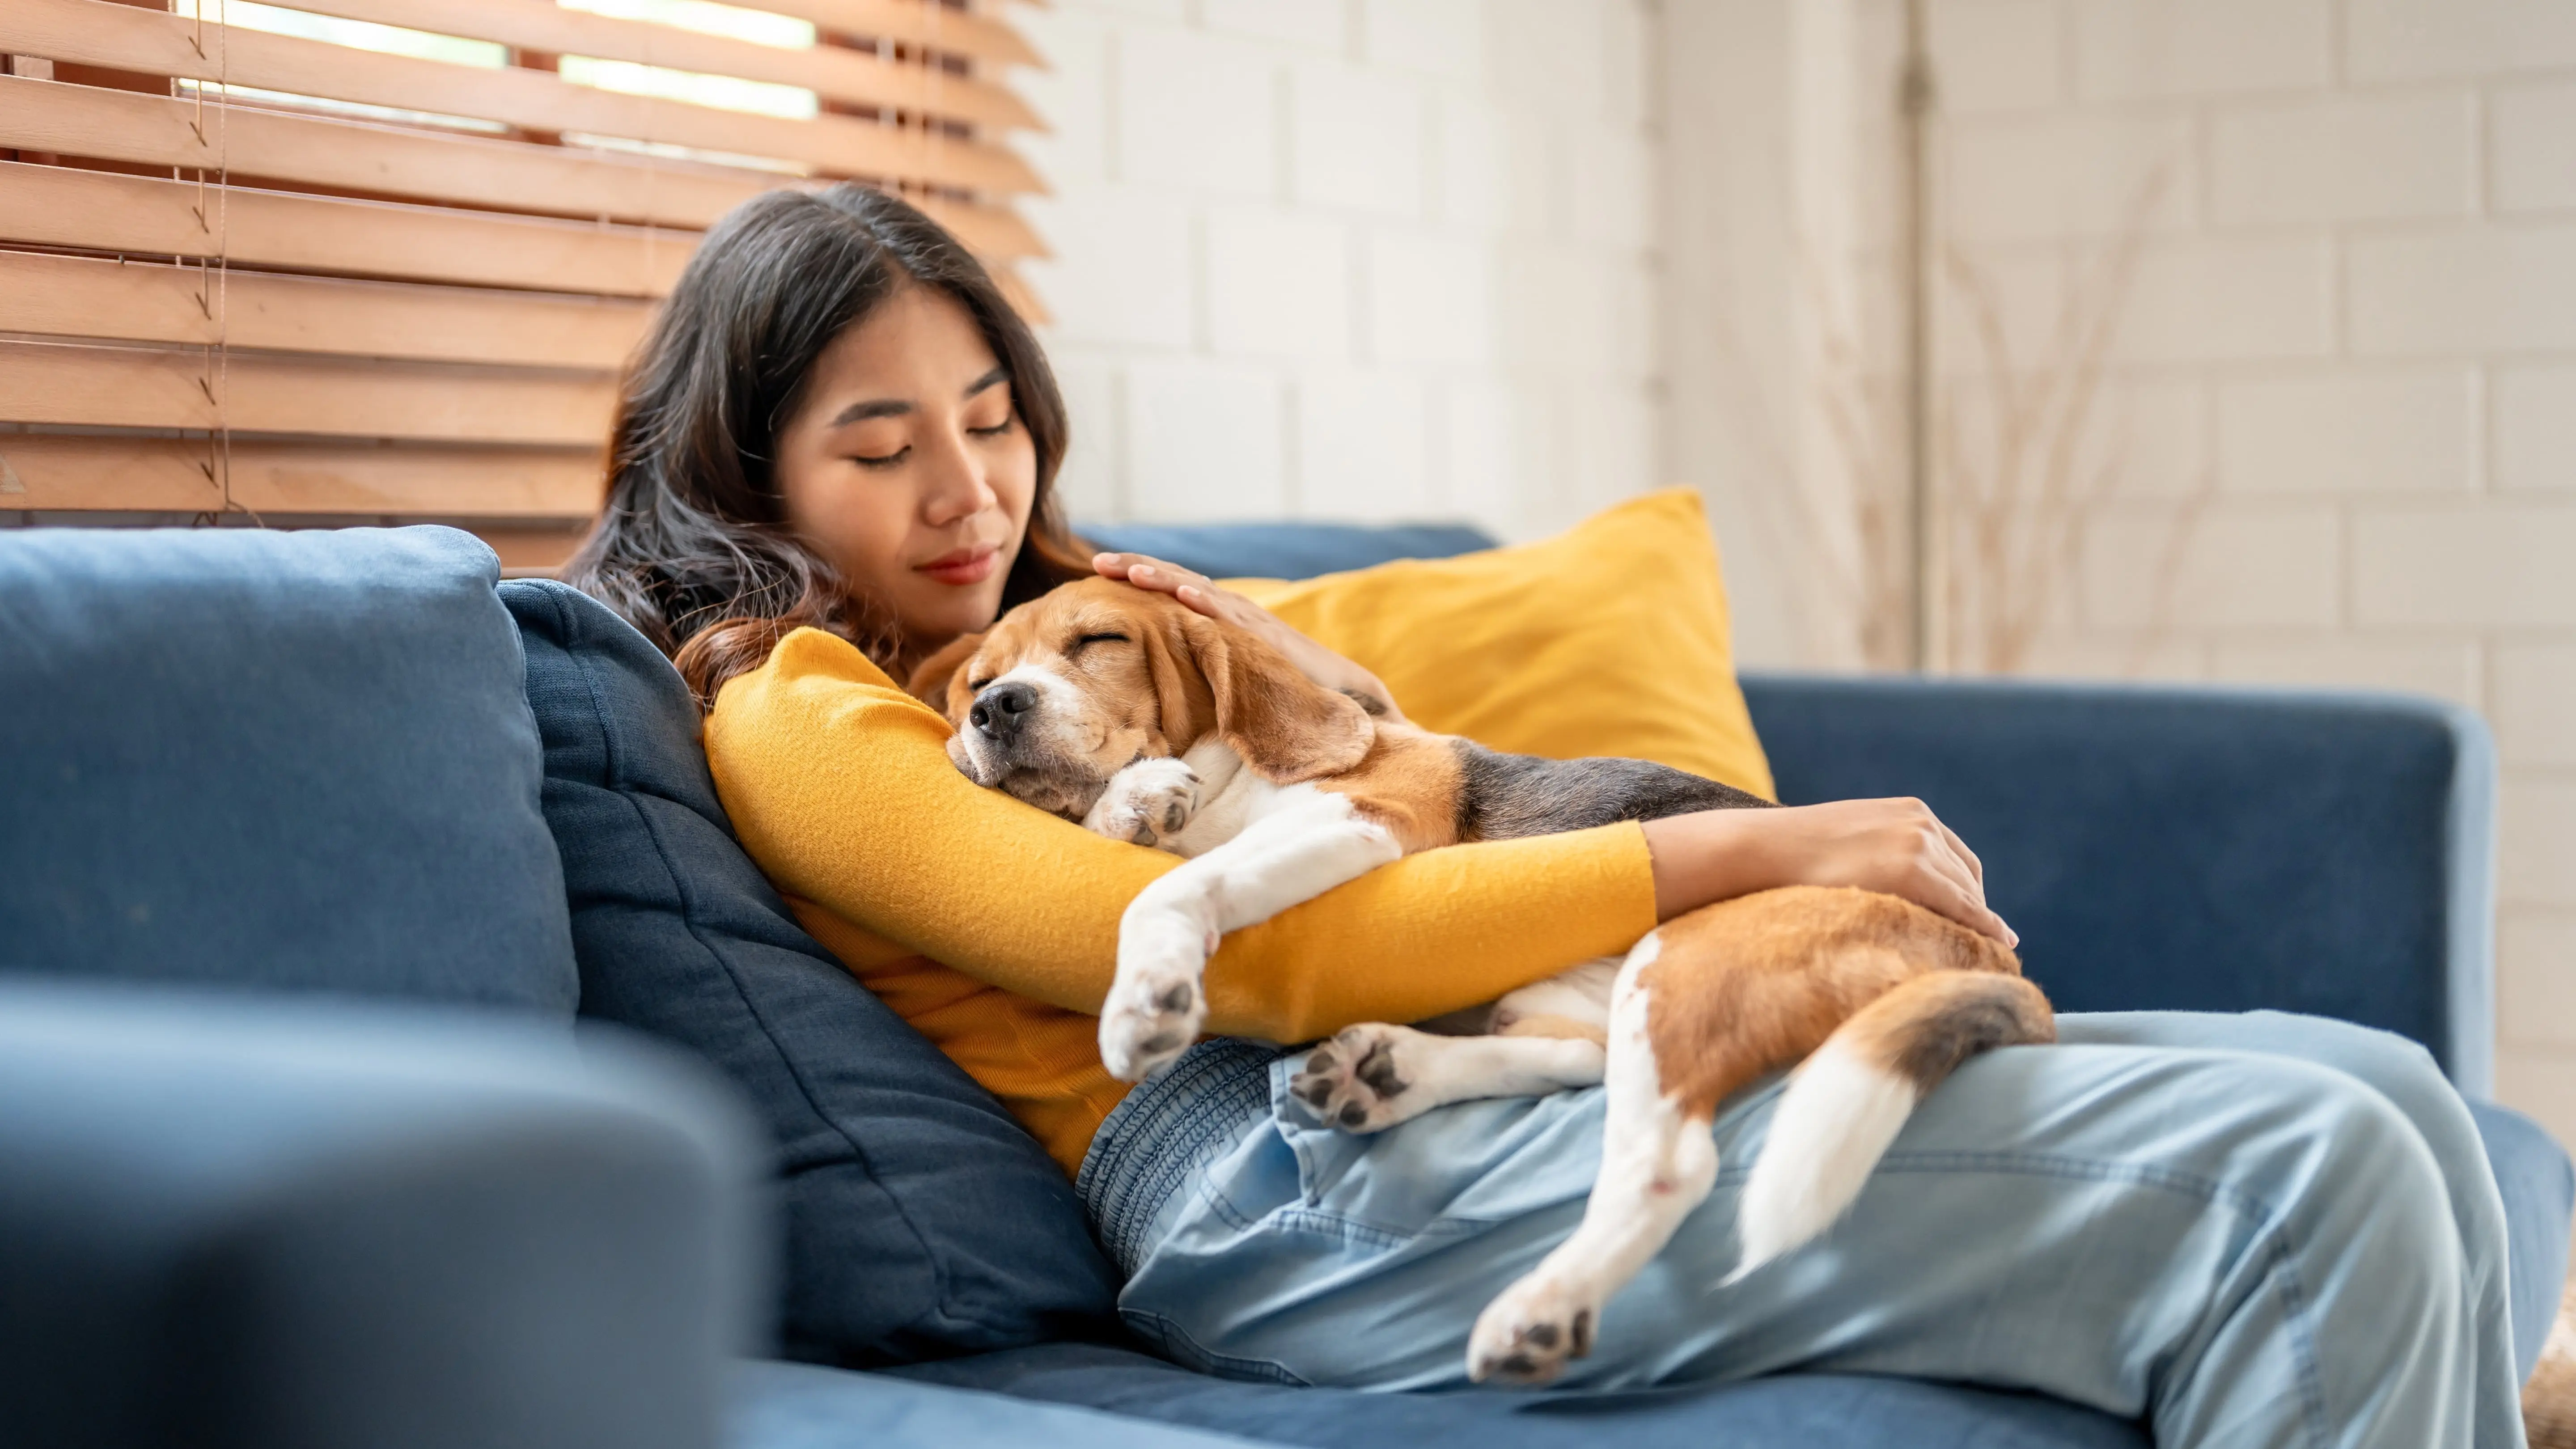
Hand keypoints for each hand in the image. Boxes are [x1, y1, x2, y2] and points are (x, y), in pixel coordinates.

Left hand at [1093, 552, 1404, 720]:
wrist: (1338, 690)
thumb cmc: (1281, 683)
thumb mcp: (1228, 671)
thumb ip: (1201, 664)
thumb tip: (1158, 681)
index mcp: (1216, 616)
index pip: (1170, 590)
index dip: (1136, 578)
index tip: (1098, 572)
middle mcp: (1229, 610)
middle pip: (1177, 582)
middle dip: (1138, 568)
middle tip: (1099, 560)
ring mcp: (1247, 621)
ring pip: (1199, 592)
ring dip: (1165, 579)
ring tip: (1131, 570)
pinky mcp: (1265, 637)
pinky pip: (1231, 617)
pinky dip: (1207, 603)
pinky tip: (1184, 595)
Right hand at [1641, 798, 2015, 946]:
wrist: (1763, 849)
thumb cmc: (1794, 852)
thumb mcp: (1851, 839)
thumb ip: (1880, 851)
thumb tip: (1887, 884)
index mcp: (1909, 811)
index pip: (1957, 857)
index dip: (1968, 891)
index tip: (1974, 918)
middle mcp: (1922, 823)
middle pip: (1969, 876)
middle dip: (1975, 909)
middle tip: (1981, 944)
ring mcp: (1920, 844)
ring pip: (1968, 894)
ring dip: (1977, 923)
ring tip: (1986, 953)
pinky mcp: (1914, 870)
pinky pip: (1964, 908)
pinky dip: (1985, 928)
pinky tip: (2000, 945)